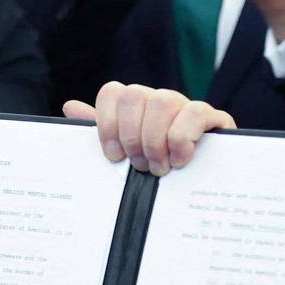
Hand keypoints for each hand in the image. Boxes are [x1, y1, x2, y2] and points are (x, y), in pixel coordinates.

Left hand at [65, 81, 234, 174]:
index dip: (107, 123)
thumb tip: (70, 107)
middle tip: (139, 166)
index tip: (112, 155)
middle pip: (134, 95)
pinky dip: (182, 138)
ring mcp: (188, 107)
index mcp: (138, 108)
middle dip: (132, 136)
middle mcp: (161, 101)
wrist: (207, 193)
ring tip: (159, 168)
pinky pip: (195, 112)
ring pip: (163, 100)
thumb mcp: (129, 156)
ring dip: (155, 140)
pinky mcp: (215, 119)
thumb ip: (103, 132)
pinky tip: (180, 159)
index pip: (113, 92)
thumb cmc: (162, 173)